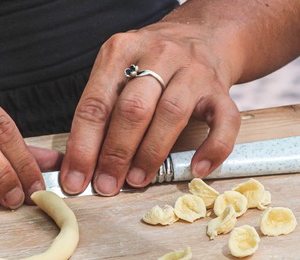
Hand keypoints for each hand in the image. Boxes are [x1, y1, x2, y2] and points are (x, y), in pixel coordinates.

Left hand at [61, 21, 241, 195]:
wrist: (203, 35)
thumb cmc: (153, 63)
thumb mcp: (120, 70)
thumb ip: (103, 109)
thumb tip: (84, 165)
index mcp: (121, 51)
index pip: (95, 103)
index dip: (83, 147)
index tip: (76, 180)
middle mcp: (158, 55)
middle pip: (133, 108)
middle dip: (116, 153)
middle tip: (107, 185)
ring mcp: (193, 72)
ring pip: (171, 114)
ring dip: (151, 153)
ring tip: (138, 180)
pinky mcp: (221, 90)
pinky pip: (223, 122)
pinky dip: (212, 149)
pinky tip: (197, 169)